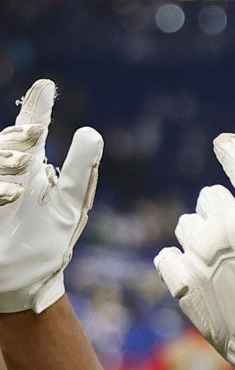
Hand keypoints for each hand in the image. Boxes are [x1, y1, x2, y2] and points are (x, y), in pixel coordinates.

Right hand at [0, 80, 102, 312]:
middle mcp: (8, 175)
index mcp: (31, 169)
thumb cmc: (47, 241)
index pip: (30, 132)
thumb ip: (77, 167)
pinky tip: (14, 195)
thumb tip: (91, 131)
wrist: (21, 282)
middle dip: (19, 134)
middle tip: (38, 132)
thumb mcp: (68, 203)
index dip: (36, 110)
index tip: (48, 86)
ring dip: (6, 158)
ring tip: (27, 163)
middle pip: (8, 142)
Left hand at [154, 133, 234, 365]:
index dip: (233, 150)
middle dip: (222, 210)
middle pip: (210, 196)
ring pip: (187, 224)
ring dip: (200, 235)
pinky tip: (197, 275)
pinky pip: (167, 257)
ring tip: (219, 260)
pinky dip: (179, 263)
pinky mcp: (183, 282)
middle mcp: (230, 226)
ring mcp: (203, 254)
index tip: (223, 141)